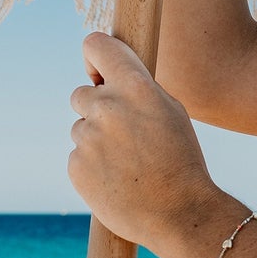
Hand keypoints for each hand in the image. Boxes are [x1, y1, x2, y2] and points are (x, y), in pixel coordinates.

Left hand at [68, 32, 218, 254]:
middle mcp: (107, 107)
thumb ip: (138, 89)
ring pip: (80, 128)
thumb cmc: (181, 159)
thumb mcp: (171, 111)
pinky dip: (92, 165)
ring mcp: (88, 137)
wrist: (180, 212)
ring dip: (96, 139)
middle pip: (81, 94)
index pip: (96, 45)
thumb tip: (109, 79)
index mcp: (135, 86)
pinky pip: (77, 156)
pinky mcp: (75, 166)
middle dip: (96, 108)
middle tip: (123, 132)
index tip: (98, 72)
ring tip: (126, 162)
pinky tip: (117, 178)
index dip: (94, 57)